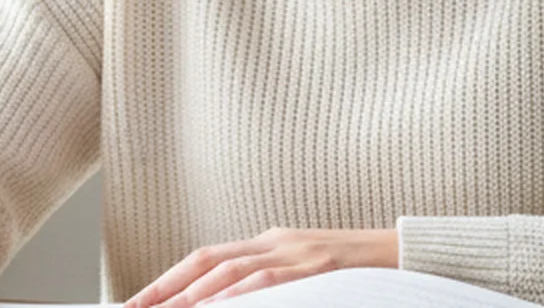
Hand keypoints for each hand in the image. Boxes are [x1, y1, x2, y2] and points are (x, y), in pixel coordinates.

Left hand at [123, 227, 398, 307]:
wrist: (407, 256)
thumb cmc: (355, 272)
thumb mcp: (305, 271)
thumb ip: (267, 282)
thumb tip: (225, 304)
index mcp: (269, 242)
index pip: (206, 258)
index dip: (168, 279)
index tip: (137, 302)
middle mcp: (276, 242)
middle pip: (207, 261)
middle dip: (166, 288)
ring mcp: (297, 253)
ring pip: (231, 271)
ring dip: (193, 295)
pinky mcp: (319, 268)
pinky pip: (269, 282)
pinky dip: (238, 296)